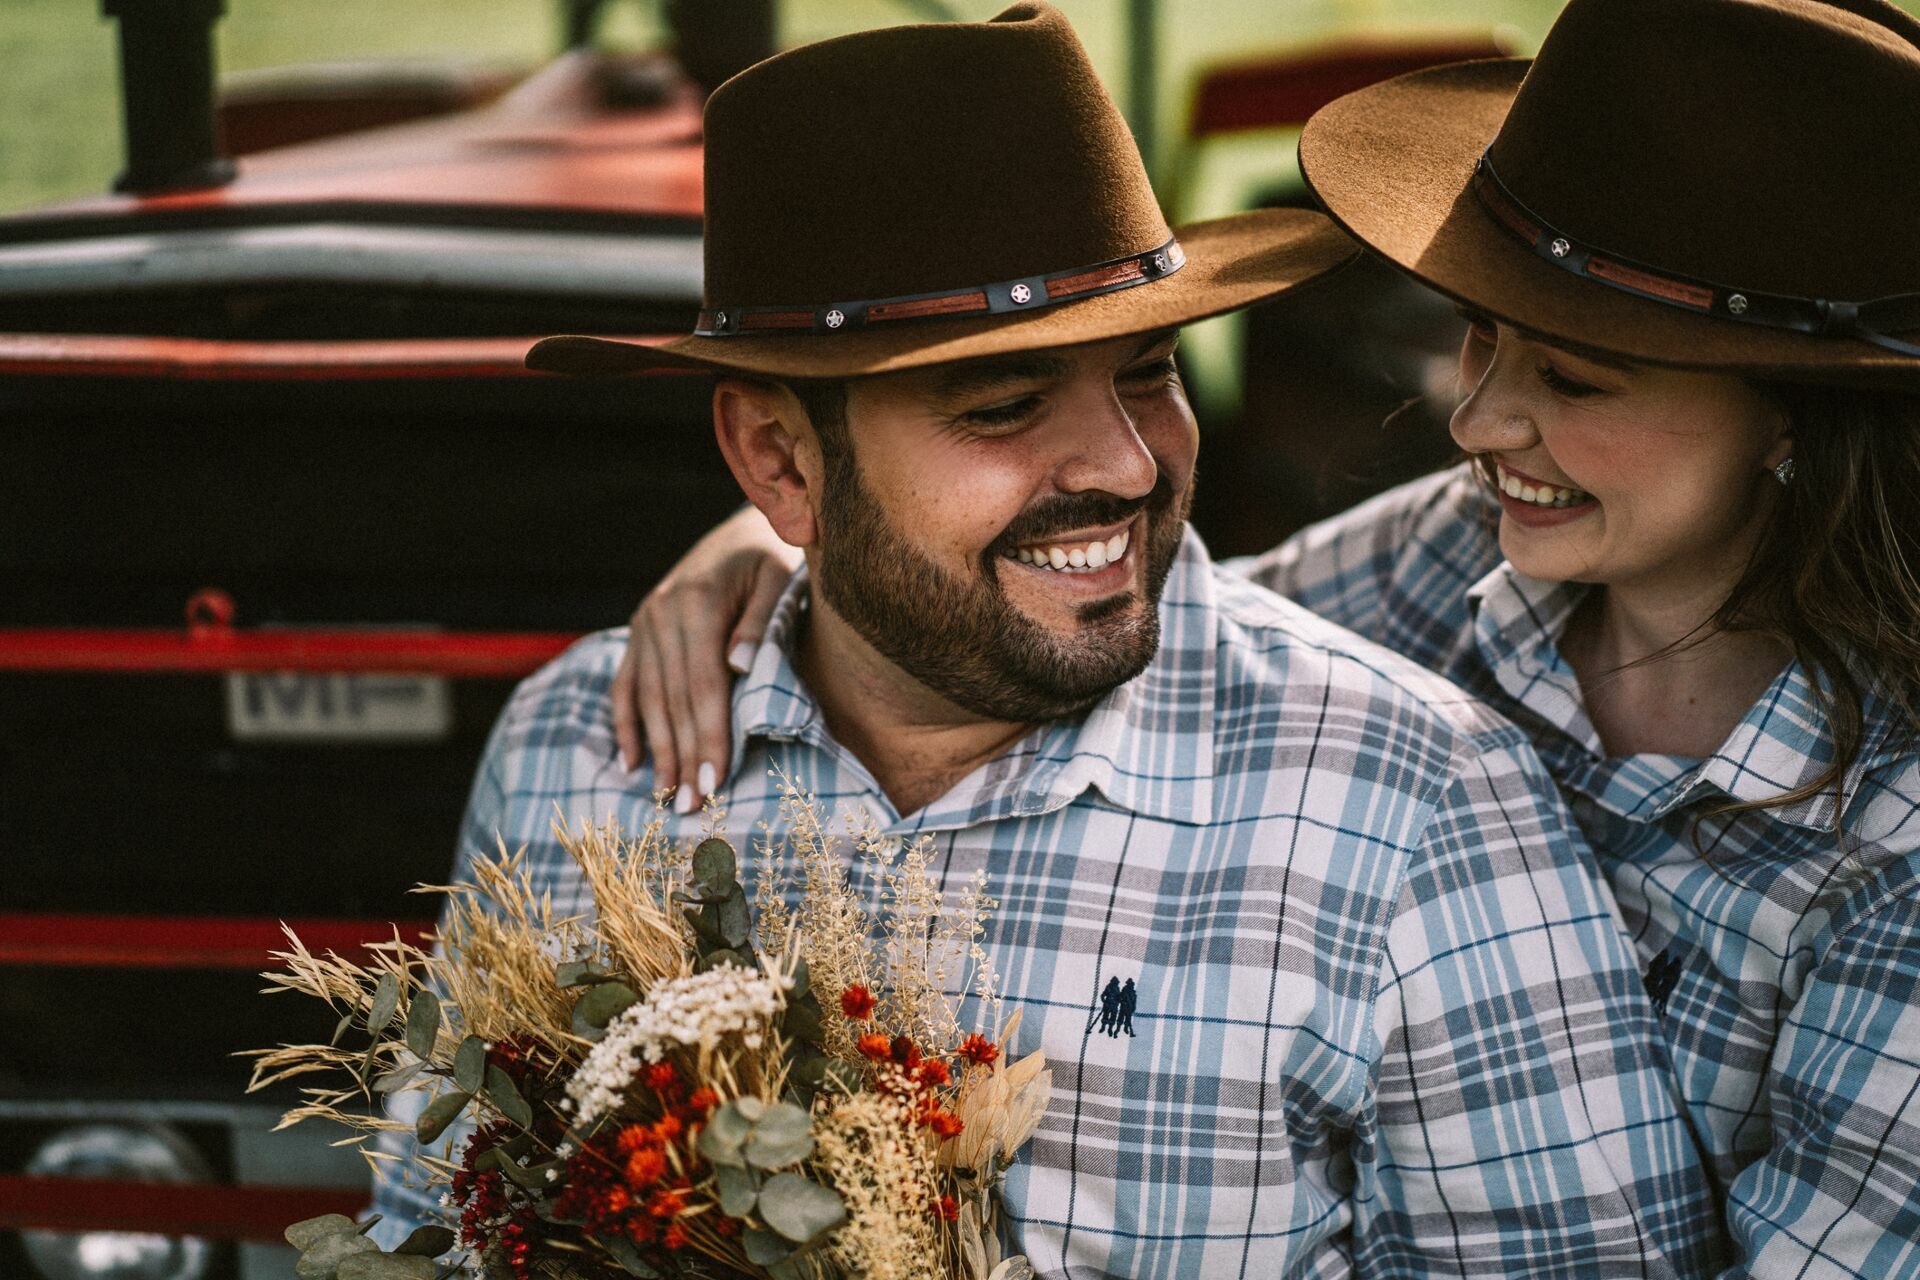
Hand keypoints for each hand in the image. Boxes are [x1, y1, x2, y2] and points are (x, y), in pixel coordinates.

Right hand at [613, 505, 799, 809]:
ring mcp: (644, 623)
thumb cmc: (772, 562)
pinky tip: (633, 763)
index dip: (708, 736)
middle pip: (673, 700)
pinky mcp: (638, 631)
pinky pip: (626, 685)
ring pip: (648, 698)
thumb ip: (759, 622)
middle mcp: (661, 613)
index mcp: (697, 602)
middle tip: (689, 806)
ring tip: (666, 796)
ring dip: (657, 751)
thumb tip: (738, 667)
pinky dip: (628, 725)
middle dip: (682, 756)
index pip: (703, 685)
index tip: (714, 782)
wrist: (742, 532)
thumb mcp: (778, 581)